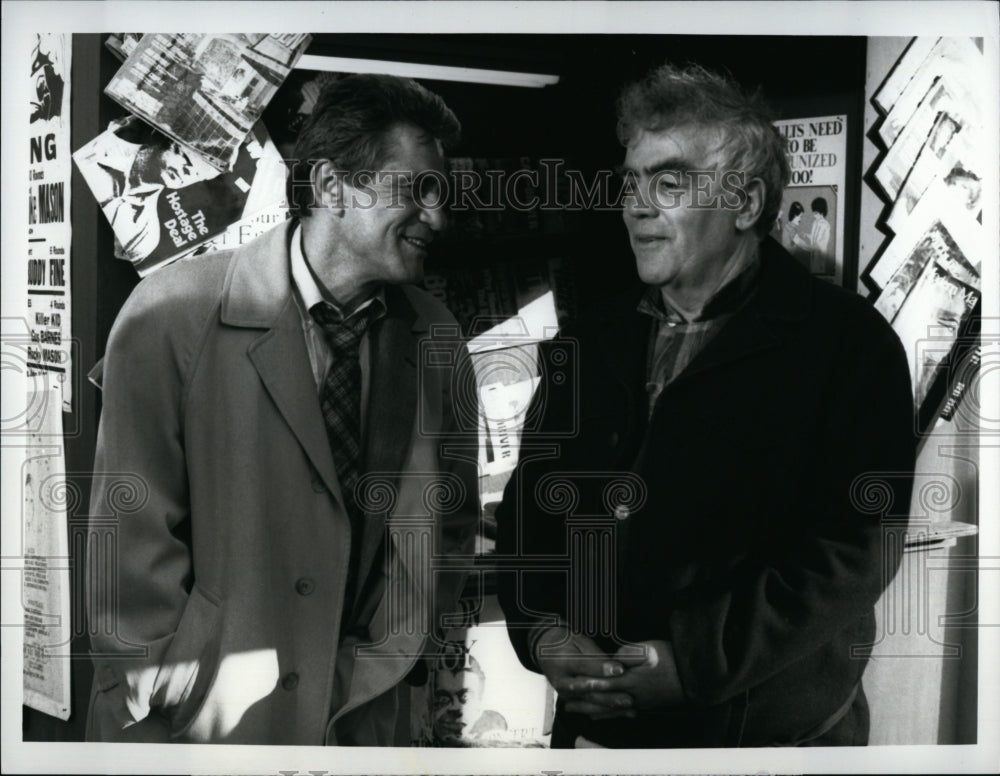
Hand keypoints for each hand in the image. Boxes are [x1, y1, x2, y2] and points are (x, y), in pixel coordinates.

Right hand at [533, 626, 634, 719]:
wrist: (546, 652)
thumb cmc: (567, 643)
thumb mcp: (579, 642)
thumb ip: (596, 656)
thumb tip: (614, 668)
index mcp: (562, 661)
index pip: (584, 666)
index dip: (602, 668)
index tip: (620, 670)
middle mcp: (561, 681)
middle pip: (587, 690)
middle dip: (609, 695)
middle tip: (628, 698)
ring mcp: (564, 693)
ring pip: (589, 702)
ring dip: (610, 706)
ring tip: (629, 708)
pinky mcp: (570, 700)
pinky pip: (589, 708)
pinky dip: (607, 711)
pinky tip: (622, 713)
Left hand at [563, 639, 683, 710]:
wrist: (694, 674)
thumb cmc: (670, 658)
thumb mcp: (646, 650)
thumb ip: (625, 656)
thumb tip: (611, 662)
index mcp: (630, 680)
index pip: (603, 683)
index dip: (586, 684)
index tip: (570, 685)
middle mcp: (632, 695)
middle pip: (602, 700)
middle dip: (584, 701)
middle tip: (566, 703)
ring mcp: (639, 702)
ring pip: (610, 709)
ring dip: (592, 710)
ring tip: (576, 711)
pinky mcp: (645, 704)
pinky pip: (622, 712)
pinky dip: (608, 714)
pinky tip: (598, 715)